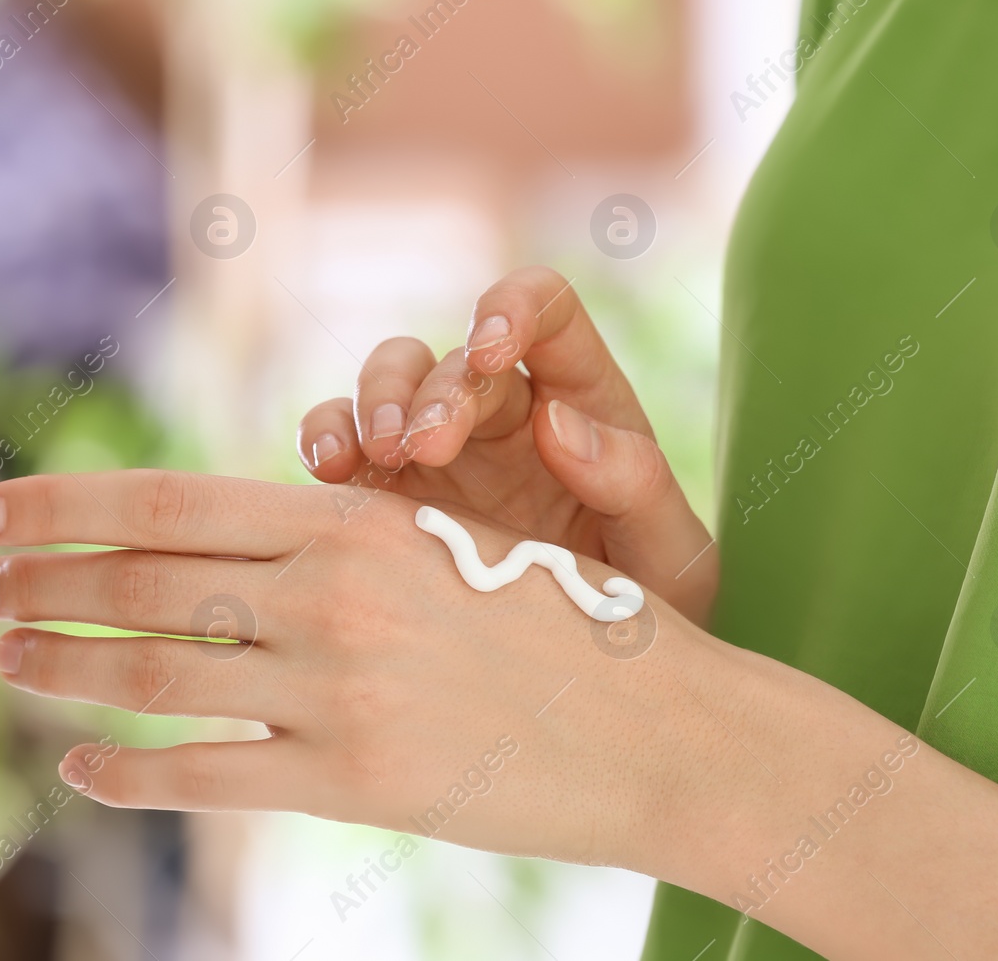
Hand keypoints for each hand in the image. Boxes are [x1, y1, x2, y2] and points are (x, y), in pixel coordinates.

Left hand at [0, 470, 720, 873]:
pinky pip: (211, 776)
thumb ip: (337, 540)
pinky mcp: (356, 782)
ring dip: (65, 667)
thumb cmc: (560, 620)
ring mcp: (339, 691)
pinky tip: (82, 766)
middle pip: (143, 582)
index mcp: (354, 519)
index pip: (170, 501)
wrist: (664, 726)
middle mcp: (332, 594)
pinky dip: (131, 771)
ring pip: (157, 676)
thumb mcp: (448, 546)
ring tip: (8, 662)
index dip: (63, 506)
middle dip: (41, 583)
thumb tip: (217, 541)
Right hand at [296, 267, 717, 624]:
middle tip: (429, 447)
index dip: (513, 307)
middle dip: (436, 390)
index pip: (547, 311)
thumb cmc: (648, 605)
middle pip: (453, 357)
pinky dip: (326, 439)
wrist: (594, 689)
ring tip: (380, 455)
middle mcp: (503, 411)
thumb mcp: (672, 556)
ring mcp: (439, 448)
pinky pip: (343, 442)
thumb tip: (557, 424)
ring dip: (376, 403)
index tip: (491, 350)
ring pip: (389, 383)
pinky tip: (327, 471)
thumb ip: (634, 485)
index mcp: (581, 399)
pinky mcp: (387, 494)